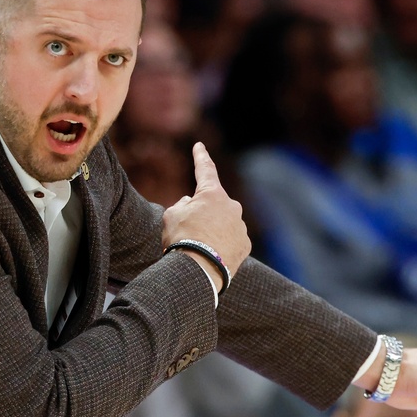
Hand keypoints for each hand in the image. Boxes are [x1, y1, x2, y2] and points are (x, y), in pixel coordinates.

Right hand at [161, 143, 249, 286]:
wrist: (198, 271)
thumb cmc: (181, 239)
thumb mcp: (171, 216)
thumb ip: (182, 205)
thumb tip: (190, 203)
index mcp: (212, 194)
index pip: (205, 170)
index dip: (200, 156)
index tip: (199, 145)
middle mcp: (231, 206)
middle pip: (214, 205)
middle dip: (203, 214)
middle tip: (188, 231)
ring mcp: (240, 226)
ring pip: (223, 223)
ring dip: (212, 231)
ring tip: (198, 249)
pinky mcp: (245, 245)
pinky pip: (231, 240)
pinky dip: (221, 245)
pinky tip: (210, 256)